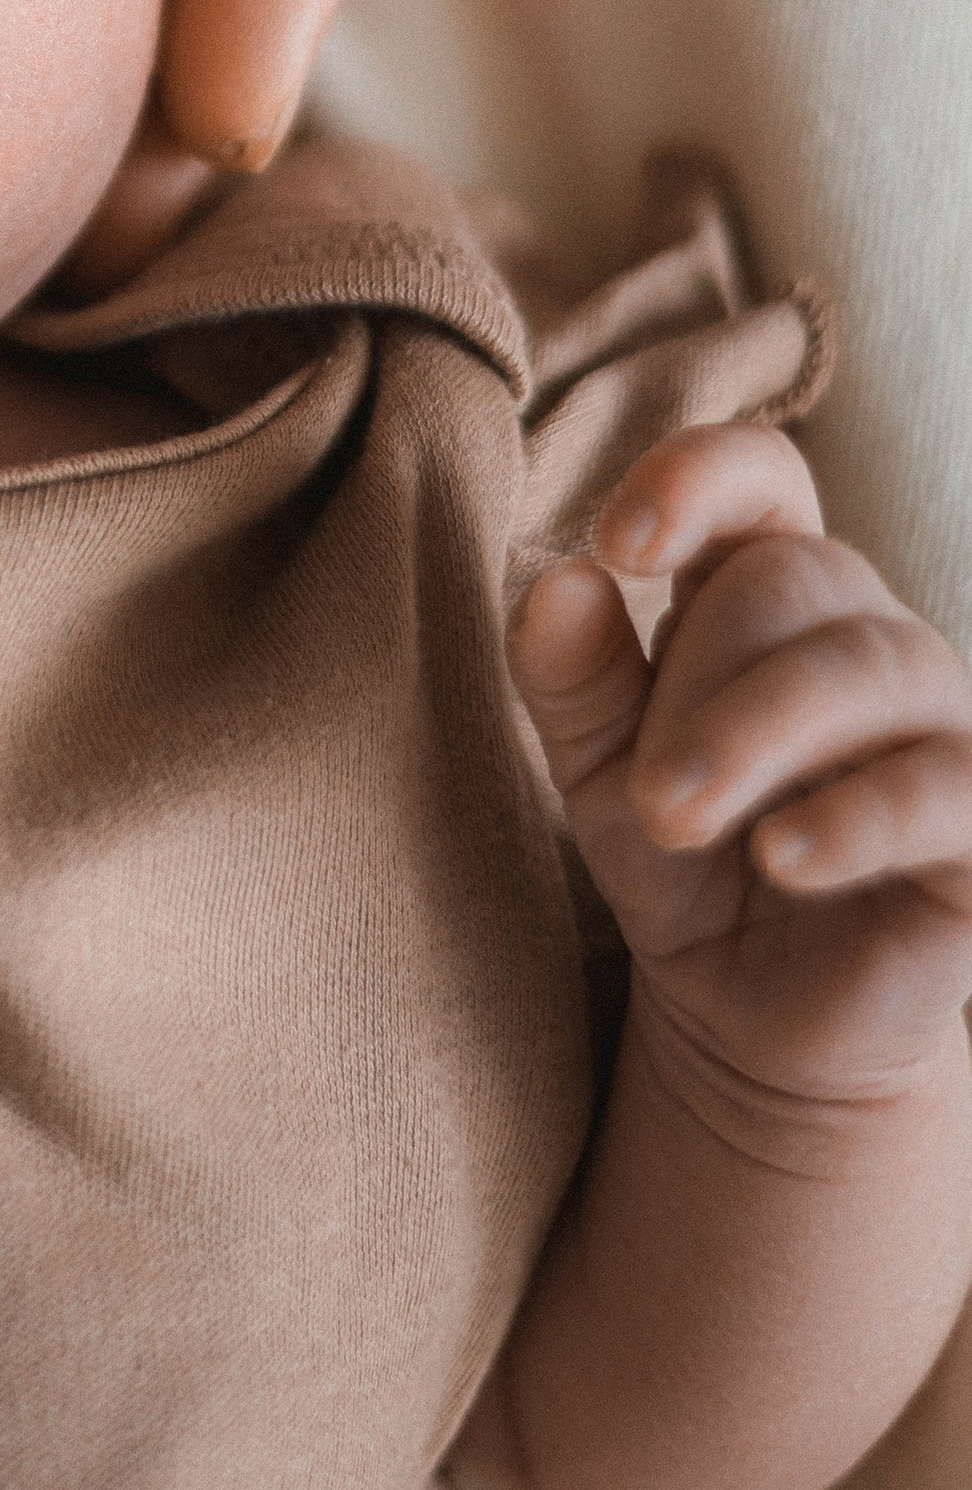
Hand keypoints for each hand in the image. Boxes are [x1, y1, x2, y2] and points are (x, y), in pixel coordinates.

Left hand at [514, 428, 971, 1116]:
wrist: (753, 1013)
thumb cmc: (684, 859)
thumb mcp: (597, 770)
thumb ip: (571, 676)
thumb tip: (556, 579)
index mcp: (766, 595)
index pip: (763, 476)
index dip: (698, 476)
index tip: (617, 543)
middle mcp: (864, 636)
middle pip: (798, 579)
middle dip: (701, 679)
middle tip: (643, 795)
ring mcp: (938, 724)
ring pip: (873, 667)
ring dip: (758, 735)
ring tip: (674, 817)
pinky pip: (942, 788)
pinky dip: (856, 816)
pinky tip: (781, 858)